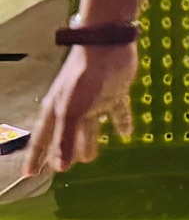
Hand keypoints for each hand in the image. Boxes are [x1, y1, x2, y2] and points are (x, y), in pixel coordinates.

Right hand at [29, 40, 136, 175]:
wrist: (107, 45)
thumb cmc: (83, 78)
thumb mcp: (71, 111)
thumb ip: (65, 139)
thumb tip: (60, 168)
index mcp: (56, 111)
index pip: (43, 139)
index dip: (36, 157)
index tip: (30, 174)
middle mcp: (73, 108)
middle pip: (66, 135)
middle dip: (64, 151)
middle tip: (64, 168)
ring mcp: (94, 101)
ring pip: (89, 127)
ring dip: (89, 141)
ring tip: (91, 157)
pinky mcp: (115, 93)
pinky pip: (118, 112)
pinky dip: (121, 122)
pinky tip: (126, 134)